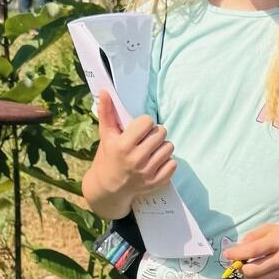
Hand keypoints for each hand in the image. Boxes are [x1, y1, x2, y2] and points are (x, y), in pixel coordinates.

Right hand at [86, 92, 175, 212]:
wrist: (109, 187)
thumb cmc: (109, 156)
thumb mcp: (106, 134)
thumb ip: (106, 112)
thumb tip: (105, 91)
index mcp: (123, 145)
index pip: (147, 122)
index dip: (144, 123)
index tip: (139, 130)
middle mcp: (136, 159)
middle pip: (161, 133)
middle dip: (155, 133)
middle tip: (146, 139)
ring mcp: (147, 172)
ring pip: (169, 147)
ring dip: (162, 146)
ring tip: (151, 150)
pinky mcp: (156, 182)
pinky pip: (173, 164)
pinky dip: (167, 161)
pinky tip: (156, 162)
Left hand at [222, 224, 278, 278]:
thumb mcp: (271, 229)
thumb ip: (253, 237)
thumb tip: (237, 250)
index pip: (252, 251)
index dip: (236, 254)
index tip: (227, 255)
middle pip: (254, 270)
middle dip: (242, 268)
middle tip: (241, 264)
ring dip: (249, 277)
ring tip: (250, 269)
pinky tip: (258, 277)